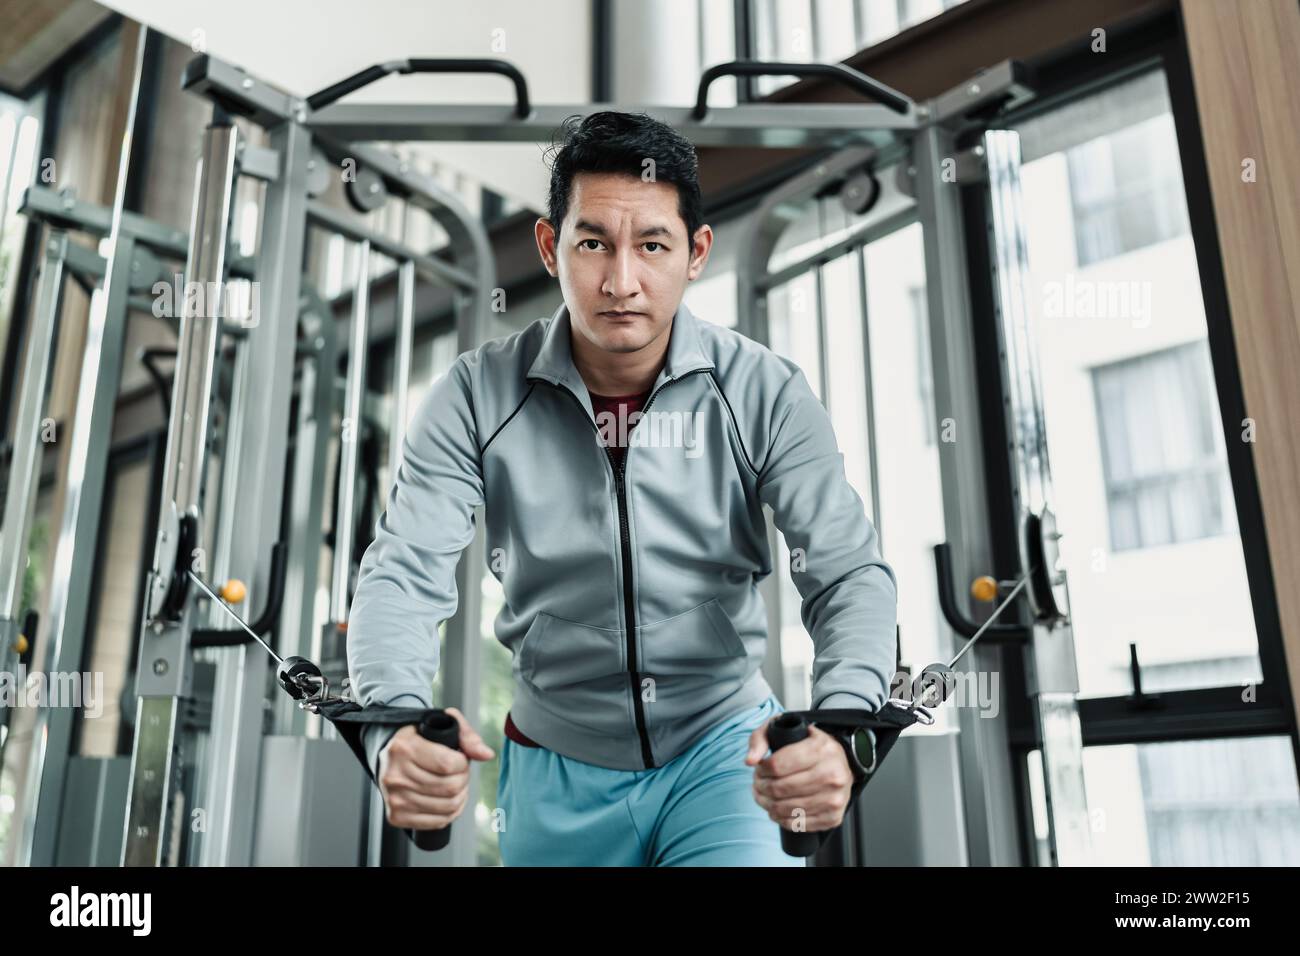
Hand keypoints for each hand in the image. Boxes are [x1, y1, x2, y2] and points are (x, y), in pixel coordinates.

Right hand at [377, 706, 494, 830]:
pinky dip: (451, 813)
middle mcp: (395, 775)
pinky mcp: (397, 816)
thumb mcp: (442, 725)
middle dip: (463, 779)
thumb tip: (486, 754)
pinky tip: (449, 800)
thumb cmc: (419, 740)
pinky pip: (438, 821)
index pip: (447, 764)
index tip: (460, 758)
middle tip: (459, 772)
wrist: (389, 757)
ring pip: (447, 806)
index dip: (463, 763)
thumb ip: (467, 736)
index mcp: (404, 748)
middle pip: (450, 787)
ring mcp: (395, 798)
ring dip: (460, 796)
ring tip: (455, 784)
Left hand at [745, 716, 853, 834]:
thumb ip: (761, 739)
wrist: (841, 764)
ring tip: (763, 795)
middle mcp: (832, 774)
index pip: (778, 765)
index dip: (762, 769)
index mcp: (821, 749)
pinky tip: (776, 808)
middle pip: (780, 788)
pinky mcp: (832, 817)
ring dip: (766, 803)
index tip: (760, 768)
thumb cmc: (809, 746)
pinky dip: (779, 817)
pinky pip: (796, 824)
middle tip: (758, 782)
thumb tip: (750, 761)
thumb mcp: (784, 730)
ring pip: (785, 808)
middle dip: (761, 786)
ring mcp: (834, 798)